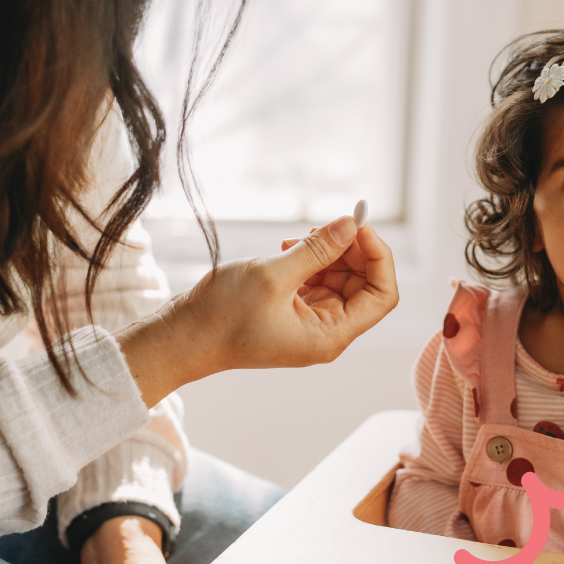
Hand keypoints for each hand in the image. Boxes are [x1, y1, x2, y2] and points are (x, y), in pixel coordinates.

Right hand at [118, 215, 397, 407]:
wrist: (181, 338)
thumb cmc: (221, 317)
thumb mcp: (273, 276)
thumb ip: (318, 250)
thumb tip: (352, 225)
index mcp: (331, 335)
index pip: (382, 295)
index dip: (378, 256)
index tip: (359, 225)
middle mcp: (326, 332)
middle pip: (363, 284)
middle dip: (351, 250)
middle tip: (327, 225)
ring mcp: (309, 322)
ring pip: (339, 279)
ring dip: (328, 252)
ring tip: (296, 239)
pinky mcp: (291, 312)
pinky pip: (316, 281)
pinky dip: (310, 261)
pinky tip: (287, 248)